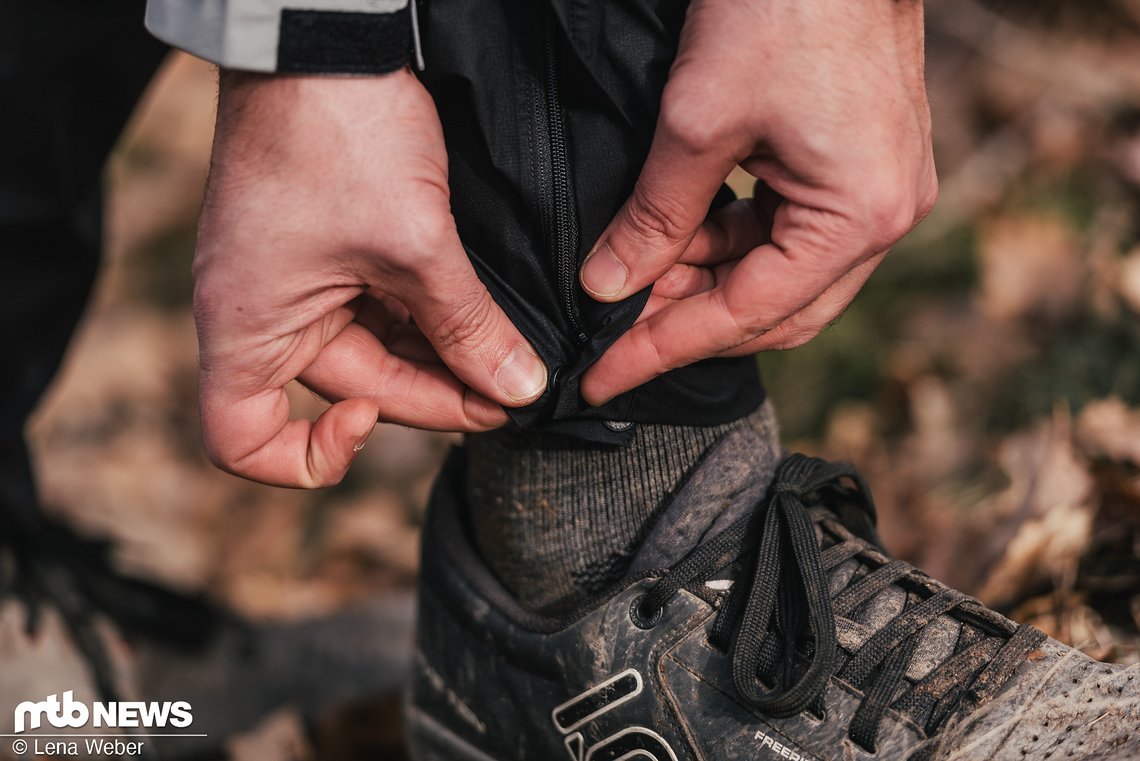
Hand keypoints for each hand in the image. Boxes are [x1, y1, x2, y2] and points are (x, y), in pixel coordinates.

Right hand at [194, 69, 546, 487]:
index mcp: (247, 328)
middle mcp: (261, 315)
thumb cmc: (341, 134)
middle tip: (509, 392)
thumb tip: (516, 391)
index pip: (243, 443)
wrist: (326, 35)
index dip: (307, 459)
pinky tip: (482, 318)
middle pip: (346, 393)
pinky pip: (379, 309)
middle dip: (431, 397)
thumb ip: (468, 330)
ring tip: (509, 358)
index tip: (373, 422)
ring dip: (440, 358)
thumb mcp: (417, 248)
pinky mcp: (325, 252)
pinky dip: (429, 319)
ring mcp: (292, 282)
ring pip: (374, 353)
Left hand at [579, 0, 936, 404]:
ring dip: (707, 279)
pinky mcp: (862, 166)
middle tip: (614, 327)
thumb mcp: (696, 122)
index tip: (602, 381)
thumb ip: (653, 218)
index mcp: (857, 217)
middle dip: (688, 321)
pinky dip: (733, 241)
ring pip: (780, 275)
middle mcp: (884, 218)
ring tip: (637, 269)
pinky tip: (683, 231)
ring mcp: (881, 191)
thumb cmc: (780, 4)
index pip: (745, 317)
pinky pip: (792, 233)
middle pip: (775, 312)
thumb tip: (608, 287)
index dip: (662, 350)